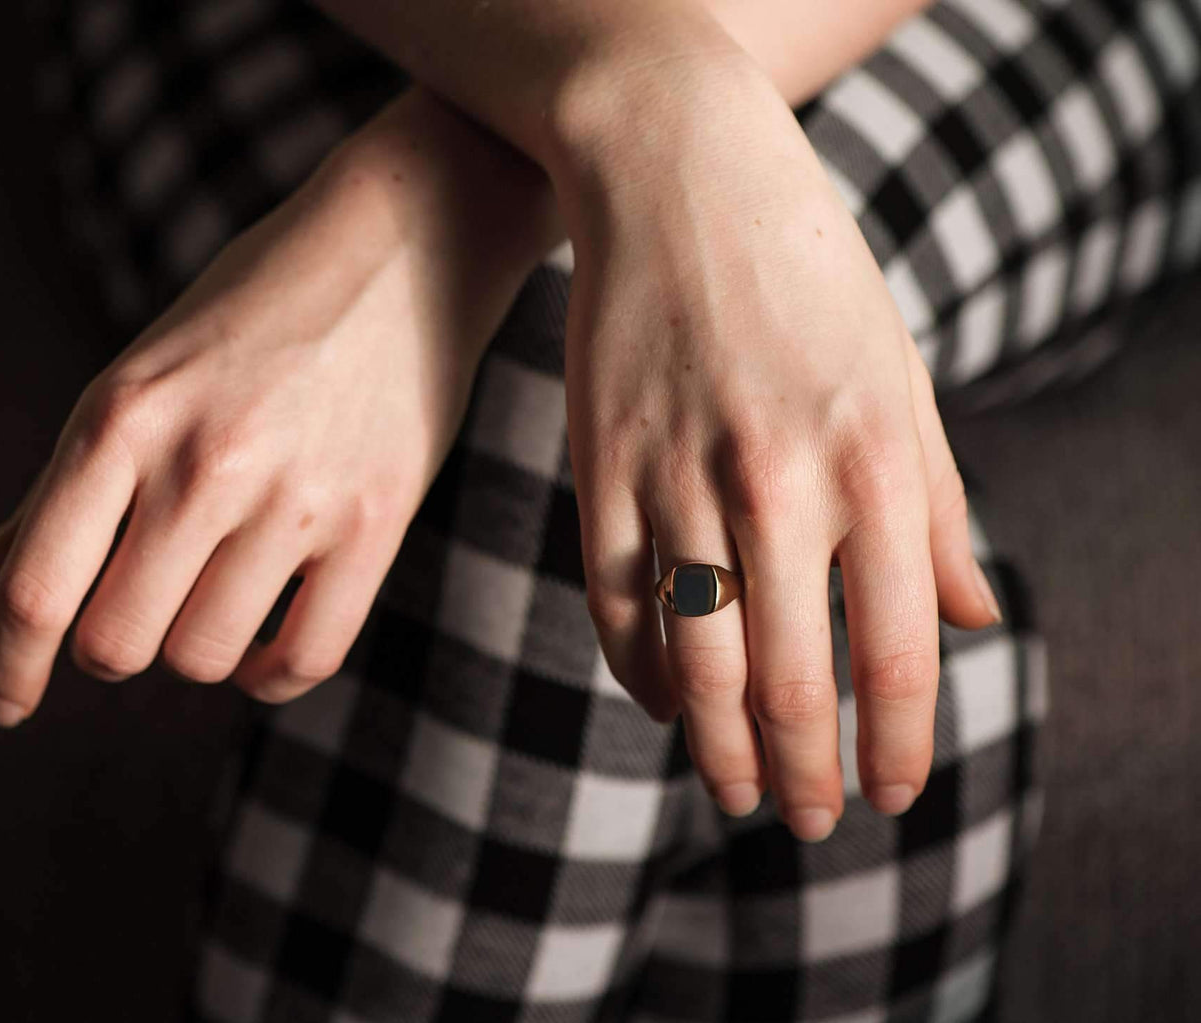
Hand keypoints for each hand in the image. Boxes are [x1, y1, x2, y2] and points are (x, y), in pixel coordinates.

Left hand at [0, 91, 556, 724]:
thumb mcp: (139, 378)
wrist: (401, 245)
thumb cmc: (250, 313)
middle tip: (140, 607)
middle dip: (115, 646)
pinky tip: (262, 651)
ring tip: (212, 599)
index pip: (37, 586)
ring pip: (207, 657)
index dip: (6, 667)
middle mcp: (202, 461)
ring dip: (196, 650)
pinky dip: (271, 677)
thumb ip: (63, 484)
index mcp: (121, 417)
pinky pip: (305, 658)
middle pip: (117, 642)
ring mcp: (295, 494)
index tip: (4, 707)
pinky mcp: (376, 520)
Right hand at [551, 36, 1000, 838]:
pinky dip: (642, 674)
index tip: (888, 795)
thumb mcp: (901, 380)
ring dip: (722, 749)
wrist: (675, 175)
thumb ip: (940, 510)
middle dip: (806, 774)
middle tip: (808, 823)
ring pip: (697, 661)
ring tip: (737, 793)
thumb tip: (977, 623)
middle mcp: (779, 480)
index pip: (894, 650)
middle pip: (793, 681)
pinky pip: (617, 605)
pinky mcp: (600, 469)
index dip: (895, 743)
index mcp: (874, 458)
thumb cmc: (808, 276)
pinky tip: (665, 708)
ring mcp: (678, 476)